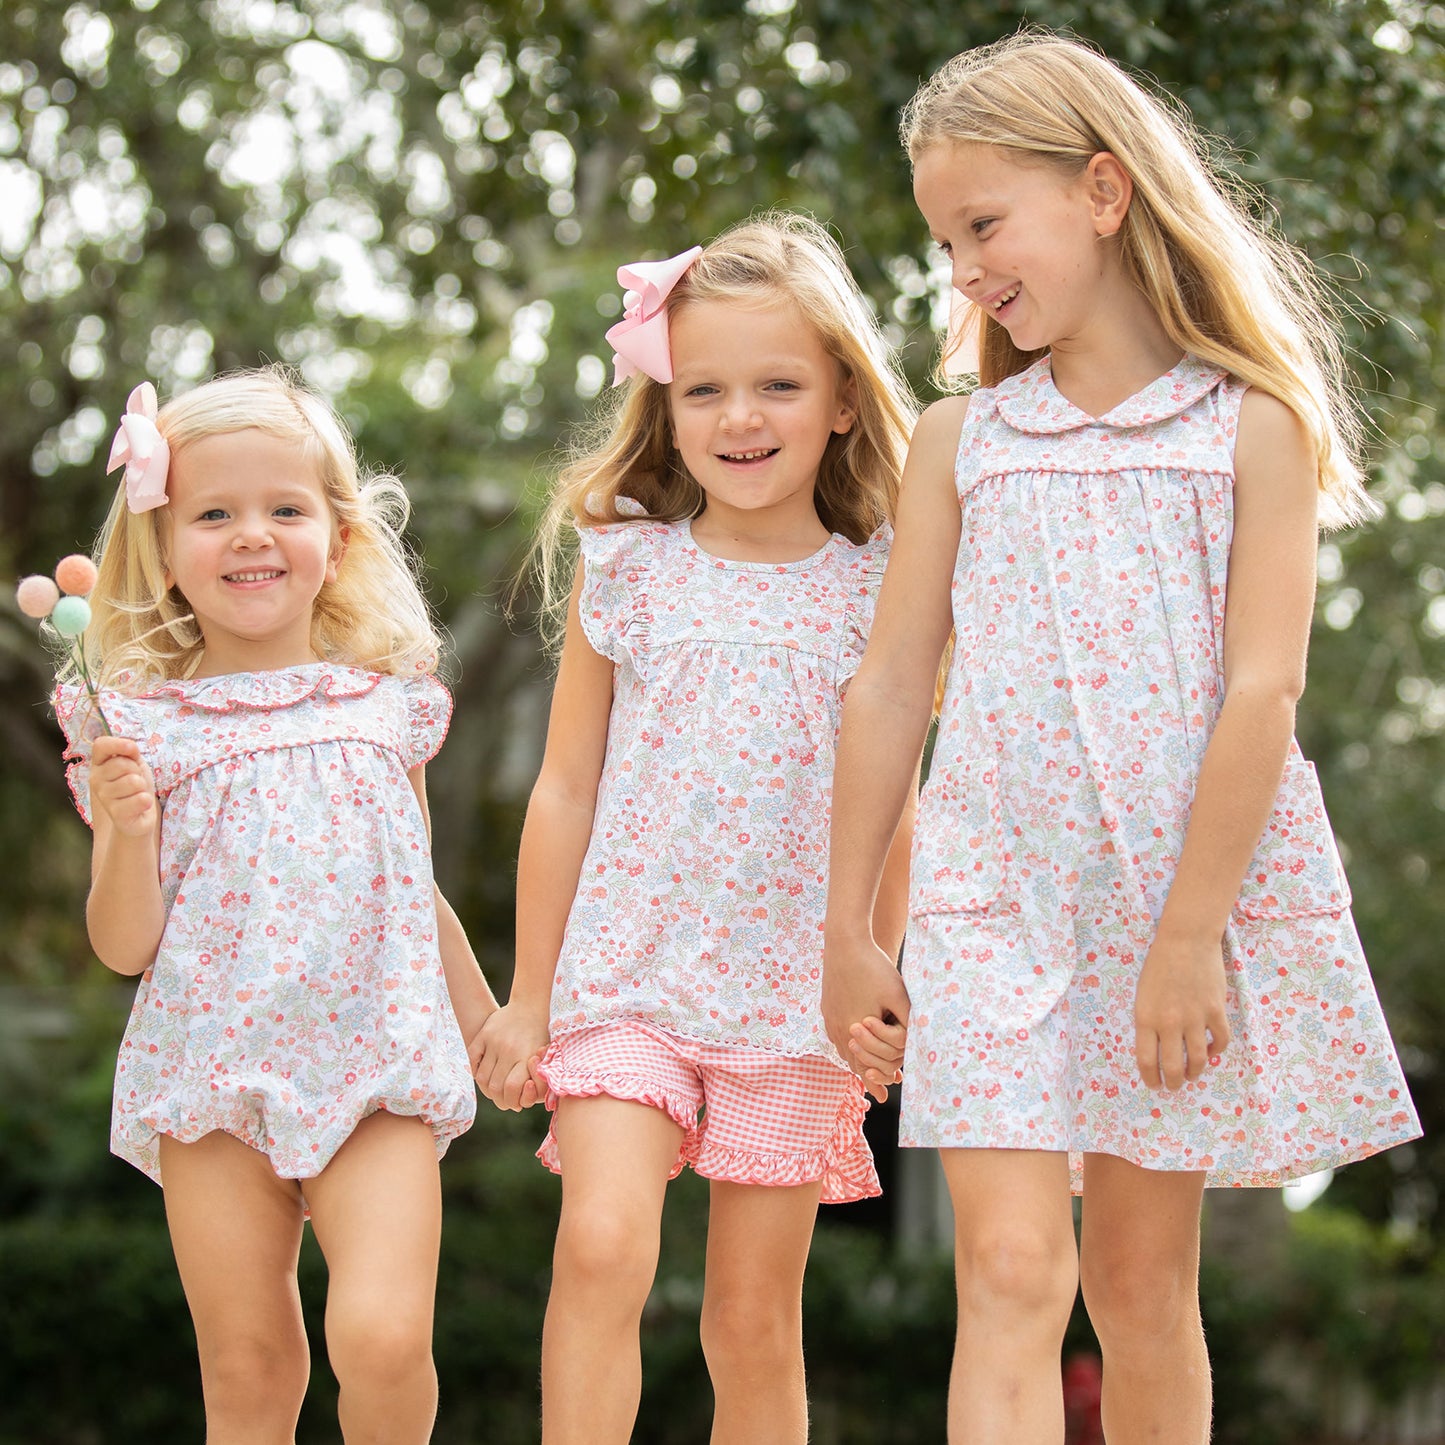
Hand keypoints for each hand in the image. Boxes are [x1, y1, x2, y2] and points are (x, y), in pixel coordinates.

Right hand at [90, 736, 157, 837]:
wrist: (138, 817)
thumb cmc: (135, 786)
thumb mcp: (134, 764)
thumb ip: (129, 752)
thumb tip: (130, 745)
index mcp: (99, 764)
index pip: (100, 745)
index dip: (118, 744)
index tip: (132, 749)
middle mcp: (96, 780)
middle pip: (123, 764)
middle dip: (138, 771)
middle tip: (136, 782)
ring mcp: (104, 798)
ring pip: (133, 782)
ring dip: (143, 788)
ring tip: (137, 793)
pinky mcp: (116, 814)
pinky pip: (140, 799)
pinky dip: (146, 801)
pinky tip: (140, 806)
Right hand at [474, 1001, 549, 1110]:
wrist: (532, 1004)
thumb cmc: (543, 1035)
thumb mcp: (546, 1058)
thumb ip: (536, 1081)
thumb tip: (519, 1105)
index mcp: (527, 1056)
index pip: (512, 1089)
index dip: (512, 1101)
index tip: (515, 1102)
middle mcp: (509, 1049)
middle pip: (495, 1087)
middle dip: (499, 1099)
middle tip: (503, 1099)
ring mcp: (494, 1041)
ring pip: (482, 1077)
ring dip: (486, 1088)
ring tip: (494, 1089)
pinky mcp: (484, 1034)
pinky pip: (472, 1059)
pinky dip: (475, 1070)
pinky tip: (484, 1073)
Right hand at [823, 931, 910, 1102]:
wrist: (845, 943)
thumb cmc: (875, 968)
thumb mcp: (898, 996)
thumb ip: (906, 1023)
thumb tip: (917, 1043)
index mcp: (856, 1031)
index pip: (866, 1067)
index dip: (879, 1081)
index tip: (886, 1092)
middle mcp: (839, 1030)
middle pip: (853, 1063)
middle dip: (868, 1074)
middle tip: (879, 1087)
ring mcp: (830, 1020)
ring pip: (844, 1050)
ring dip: (857, 1060)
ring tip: (868, 1068)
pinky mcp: (827, 1009)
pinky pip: (837, 1036)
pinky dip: (848, 1045)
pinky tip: (855, 1043)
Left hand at [1134, 928, 1231, 1090]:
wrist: (1185, 940)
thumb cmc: (1159, 965)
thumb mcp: (1142, 995)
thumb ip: (1149, 1021)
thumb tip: (1156, 1048)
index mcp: (1146, 1017)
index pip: (1146, 1060)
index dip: (1150, 1078)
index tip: (1153, 1085)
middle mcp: (1170, 1021)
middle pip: (1172, 1066)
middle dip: (1173, 1082)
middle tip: (1173, 1086)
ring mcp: (1195, 1017)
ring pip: (1198, 1059)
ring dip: (1195, 1072)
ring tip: (1191, 1075)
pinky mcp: (1216, 1010)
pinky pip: (1220, 1041)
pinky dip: (1216, 1051)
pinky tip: (1211, 1051)